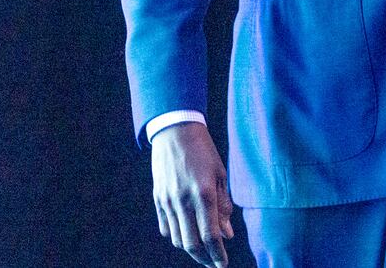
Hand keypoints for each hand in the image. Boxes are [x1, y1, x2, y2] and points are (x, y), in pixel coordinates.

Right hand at [152, 121, 233, 267]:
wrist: (175, 131)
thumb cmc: (204, 152)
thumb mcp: (220, 175)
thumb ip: (223, 207)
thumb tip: (227, 235)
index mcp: (203, 193)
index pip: (211, 235)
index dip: (218, 254)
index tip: (223, 264)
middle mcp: (184, 200)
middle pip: (192, 243)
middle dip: (204, 258)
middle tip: (214, 263)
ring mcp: (168, 200)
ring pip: (177, 238)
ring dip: (191, 249)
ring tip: (203, 250)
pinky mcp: (158, 198)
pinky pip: (166, 227)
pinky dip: (176, 235)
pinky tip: (187, 234)